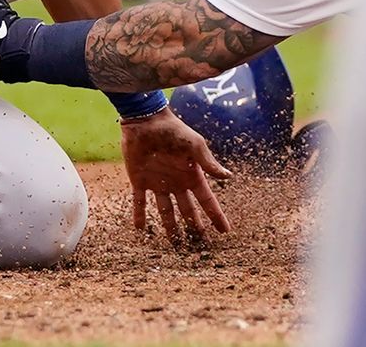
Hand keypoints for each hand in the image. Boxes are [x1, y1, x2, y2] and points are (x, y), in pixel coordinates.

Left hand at [120, 106, 231, 241]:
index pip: (207, 200)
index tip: (225, 232)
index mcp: (191, 175)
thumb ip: (208, 162)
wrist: (146, 120)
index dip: (216, 215)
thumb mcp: (194, 144)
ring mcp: (158, 183)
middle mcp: (176, 183)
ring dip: (170, 228)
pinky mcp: (139, 180)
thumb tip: (228, 176)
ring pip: (166, 212)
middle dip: (195, 228)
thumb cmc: (173, 129)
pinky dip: (139, 216)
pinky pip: (139, 202)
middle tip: (200, 248)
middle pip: (188, 211)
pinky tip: (140, 230)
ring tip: (175, 246)